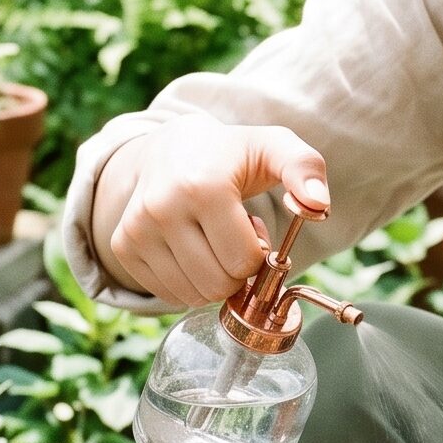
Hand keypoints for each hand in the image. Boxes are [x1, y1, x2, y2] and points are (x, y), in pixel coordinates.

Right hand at [92, 119, 328, 307]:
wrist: (171, 147)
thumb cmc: (232, 154)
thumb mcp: (274, 148)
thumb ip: (305, 169)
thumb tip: (318, 204)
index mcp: (203, 186)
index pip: (243, 262)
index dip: (258, 254)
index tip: (253, 228)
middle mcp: (161, 208)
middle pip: (218, 284)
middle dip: (237, 272)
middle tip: (234, 239)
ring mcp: (136, 229)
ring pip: (192, 295)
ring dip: (213, 278)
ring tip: (212, 241)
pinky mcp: (123, 246)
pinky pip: (167, 295)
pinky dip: (187, 282)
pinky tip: (191, 249)